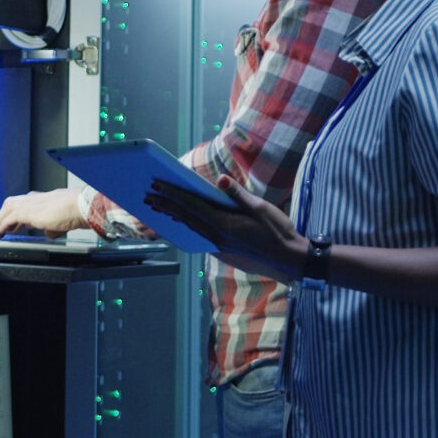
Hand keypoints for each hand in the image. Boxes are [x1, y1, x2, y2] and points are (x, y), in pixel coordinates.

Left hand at [0, 187, 86, 238]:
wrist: (83, 205)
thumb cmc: (80, 210)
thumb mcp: (65, 220)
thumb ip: (54, 225)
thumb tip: (49, 232)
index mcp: (49, 198)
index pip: (27, 202)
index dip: (18, 212)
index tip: (13, 222)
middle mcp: (39, 198)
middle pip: (14, 202)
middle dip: (4, 214)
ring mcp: (33, 203)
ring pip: (9, 207)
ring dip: (0, 219)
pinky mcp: (28, 211)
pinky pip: (9, 217)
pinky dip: (2, 224)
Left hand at [145, 175, 306, 279]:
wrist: (289, 258)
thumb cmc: (277, 230)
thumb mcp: (260, 208)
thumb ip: (238, 194)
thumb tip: (221, 180)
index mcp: (224, 224)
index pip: (192, 206)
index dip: (173, 195)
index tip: (157, 186)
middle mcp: (217, 237)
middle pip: (186, 218)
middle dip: (166, 206)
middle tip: (148, 196)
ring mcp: (220, 245)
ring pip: (191, 228)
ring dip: (174, 217)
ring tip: (159, 208)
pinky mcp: (224, 250)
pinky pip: (200, 236)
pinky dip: (187, 227)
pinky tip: (184, 223)